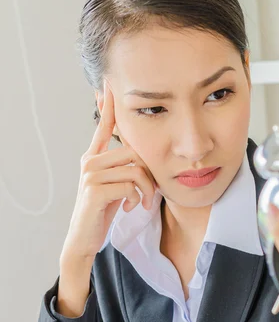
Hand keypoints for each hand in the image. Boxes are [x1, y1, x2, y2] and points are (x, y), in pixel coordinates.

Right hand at [61, 79, 156, 260]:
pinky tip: (128, 207)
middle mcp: (90, 161)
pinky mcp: (95, 189)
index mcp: (94, 157)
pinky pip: (130, 184)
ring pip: (136, 169)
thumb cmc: (103, 211)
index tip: (109, 83)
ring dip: (147, 189)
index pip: (104, 126)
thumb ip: (124, 169)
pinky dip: (136, 198)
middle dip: (150, 174)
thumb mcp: (114, 186)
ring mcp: (90, 174)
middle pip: (135, 151)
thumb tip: (143, 158)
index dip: (109, 105)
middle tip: (151, 193)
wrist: (85, 238)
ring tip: (143, 202)